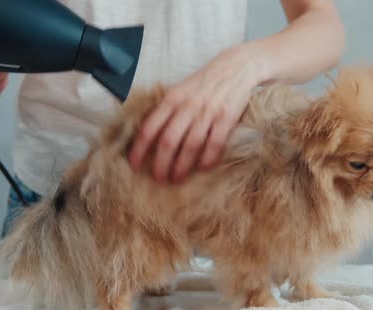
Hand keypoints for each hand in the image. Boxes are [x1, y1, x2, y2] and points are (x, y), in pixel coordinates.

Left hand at [128, 47, 263, 182]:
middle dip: (161, 164)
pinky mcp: (227, 117)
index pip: (150, 127)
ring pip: (190, 145)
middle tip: (158, 179)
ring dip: (182, 166)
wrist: (237, 66)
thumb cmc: (206, 81)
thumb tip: (149, 134)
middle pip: (168, 141)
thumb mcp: (181, 89)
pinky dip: (208, 159)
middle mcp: (187, 106)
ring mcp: (208, 112)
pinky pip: (215, 143)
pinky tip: (202, 168)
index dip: (139, 148)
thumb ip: (167, 108)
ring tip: (176, 179)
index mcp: (172, 98)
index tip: (134, 164)